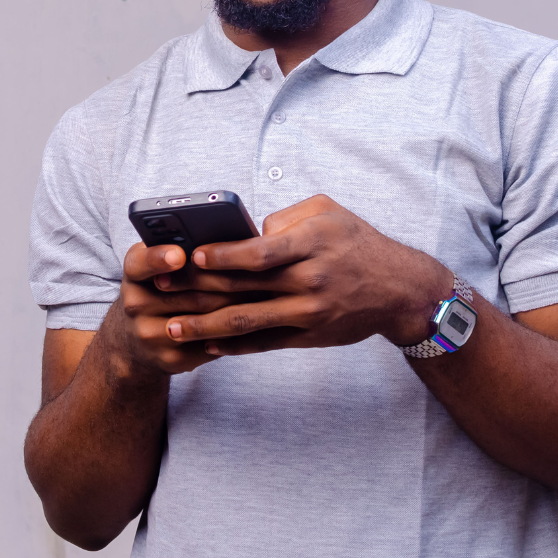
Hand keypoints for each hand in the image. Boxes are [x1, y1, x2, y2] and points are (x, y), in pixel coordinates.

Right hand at [117, 241, 257, 374]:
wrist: (136, 339)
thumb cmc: (161, 287)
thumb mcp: (160, 264)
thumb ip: (182, 248)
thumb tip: (227, 237)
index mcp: (134, 272)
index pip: (142, 262)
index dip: (160, 258)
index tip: (179, 255)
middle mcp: (134, 304)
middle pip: (187, 290)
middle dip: (225, 278)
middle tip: (257, 267)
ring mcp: (150, 335)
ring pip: (204, 317)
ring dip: (238, 303)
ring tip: (265, 289)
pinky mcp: (170, 360)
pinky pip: (211, 343)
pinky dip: (235, 330)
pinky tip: (255, 317)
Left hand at [156, 195, 452, 355]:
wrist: (397, 289)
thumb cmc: (356, 241)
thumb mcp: (327, 212)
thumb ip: (285, 218)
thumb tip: (247, 234)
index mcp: (311, 245)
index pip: (260, 253)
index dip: (223, 256)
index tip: (191, 256)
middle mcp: (308, 281)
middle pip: (243, 289)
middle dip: (197, 291)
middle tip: (160, 291)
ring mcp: (307, 313)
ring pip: (247, 322)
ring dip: (204, 327)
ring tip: (170, 327)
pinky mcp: (307, 336)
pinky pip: (263, 343)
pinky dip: (232, 345)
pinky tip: (204, 344)